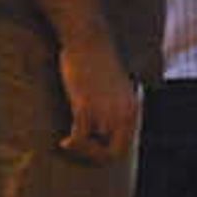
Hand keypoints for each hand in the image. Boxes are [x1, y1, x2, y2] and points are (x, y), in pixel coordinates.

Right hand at [58, 35, 140, 159]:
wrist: (87, 39)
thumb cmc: (96, 60)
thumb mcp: (115, 87)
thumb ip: (116, 107)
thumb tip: (104, 129)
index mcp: (133, 110)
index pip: (124, 147)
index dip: (106, 154)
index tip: (89, 149)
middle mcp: (123, 114)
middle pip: (113, 154)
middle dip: (94, 157)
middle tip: (78, 150)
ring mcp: (105, 111)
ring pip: (96, 148)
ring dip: (81, 149)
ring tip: (70, 143)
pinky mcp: (86, 106)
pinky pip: (80, 138)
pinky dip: (71, 144)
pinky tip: (63, 142)